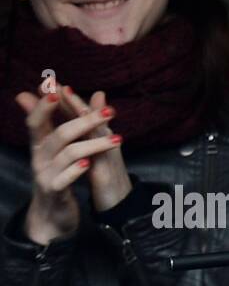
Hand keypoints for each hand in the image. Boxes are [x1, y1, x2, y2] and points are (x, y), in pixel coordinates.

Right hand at [15, 83, 126, 246]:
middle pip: (58, 134)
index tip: (57, 88)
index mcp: (40, 145)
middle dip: (82, 120)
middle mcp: (39, 157)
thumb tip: (43, 91)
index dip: (45, 105)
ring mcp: (45, 175)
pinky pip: (63, 180)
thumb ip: (50, 122)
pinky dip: (75, 171)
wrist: (51, 213)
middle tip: (108, 113)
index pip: (37, 120)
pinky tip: (88, 164)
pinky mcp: (54, 192)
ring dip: (93, 145)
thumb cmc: (55, 175)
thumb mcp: (54, 149)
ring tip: (117, 139)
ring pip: (67, 154)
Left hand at [62, 86, 130, 212]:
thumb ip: (85, 127)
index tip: (50, 83)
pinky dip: (100, 148)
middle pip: (91, 119)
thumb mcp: (91, 148)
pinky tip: (90, 139)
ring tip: (76, 107)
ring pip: (100, 134)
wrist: (121, 202)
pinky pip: (105, 160)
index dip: (66, 99)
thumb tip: (82, 105)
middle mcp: (105, 142)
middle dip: (75, 103)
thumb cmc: (105, 174)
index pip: (80, 115)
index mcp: (96, 136)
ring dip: (88, 120)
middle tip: (61, 87)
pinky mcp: (110, 175)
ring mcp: (109, 157)